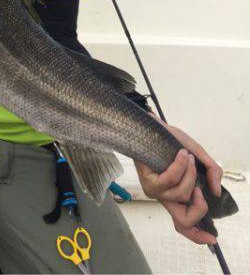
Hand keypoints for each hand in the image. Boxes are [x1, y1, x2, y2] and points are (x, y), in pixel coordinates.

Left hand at [134, 119, 222, 244]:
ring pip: (182, 194)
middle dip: (199, 206)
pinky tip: (181, 154)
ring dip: (191, 173)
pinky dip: (180, 166)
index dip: (197, 236)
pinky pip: (170, 179)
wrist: (152, 127)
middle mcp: (165, 197)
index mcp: (176, 195)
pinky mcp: (149, 182)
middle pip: (183, 220)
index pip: (184, 223)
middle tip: (200, 189)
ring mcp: (156, 192)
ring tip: (187, 156)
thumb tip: (216, 191)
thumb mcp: (198, 155)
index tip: (212, 238)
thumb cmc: (172, 142)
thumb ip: (211, 172)